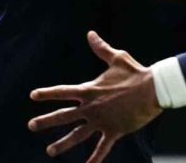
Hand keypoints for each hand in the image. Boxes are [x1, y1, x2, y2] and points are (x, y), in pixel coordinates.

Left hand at [29, 31, 161, 161]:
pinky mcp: (114, 130)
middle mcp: (92, 107)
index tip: (33, 96)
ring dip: (62, 143)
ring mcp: (102, 120)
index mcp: (90, 90)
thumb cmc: (135, 72)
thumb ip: (101, 49)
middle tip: (31, 126)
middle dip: (46, 121)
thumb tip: (90, 34)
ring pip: (78, 135)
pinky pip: (102, 147)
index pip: (63, 91)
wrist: (153, 89)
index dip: (47, 93)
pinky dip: (95, 158)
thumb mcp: (117, 58)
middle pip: (64, 115)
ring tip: (50, 151)